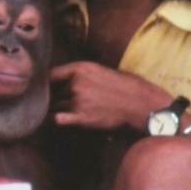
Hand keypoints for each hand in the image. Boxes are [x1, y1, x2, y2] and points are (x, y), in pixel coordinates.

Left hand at [50, 60, 168, 130]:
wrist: (142, 105)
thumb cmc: (127, 87)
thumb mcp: (102, 71)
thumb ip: (82, 74)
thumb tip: (66, 79)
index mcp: (80, 68)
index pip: (50, 74)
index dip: (47, 82)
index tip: (48, 87)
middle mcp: (75, 83)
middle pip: (52, 91)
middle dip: (56, 97)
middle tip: (63, 102)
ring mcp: (76, 101)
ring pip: (54, 105)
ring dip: (58, 109)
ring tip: (67, 111)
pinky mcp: (80, 118)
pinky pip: (56, 119)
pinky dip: (56, 120)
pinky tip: (61, 121)